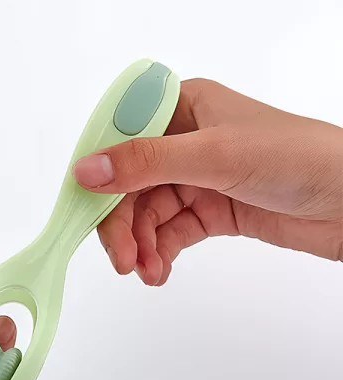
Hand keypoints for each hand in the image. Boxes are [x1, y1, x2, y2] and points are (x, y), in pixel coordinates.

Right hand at [73, 78, 342, 284]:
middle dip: (123, 224)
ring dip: (142, 245)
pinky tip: (159, 272)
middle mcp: (184, 140)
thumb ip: (146, 162)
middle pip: (130, 183)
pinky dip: (161, 253)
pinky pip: (171, 232)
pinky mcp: (211, 209)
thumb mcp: (214, 155)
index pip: (121, 139)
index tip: (84, 212)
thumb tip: (85, 171)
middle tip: (122, 259)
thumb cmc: (296, 158)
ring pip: (148, 213)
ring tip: (146, 272)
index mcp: (182, 107)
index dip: (99, 175)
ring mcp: (197, 176)